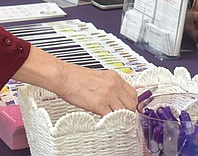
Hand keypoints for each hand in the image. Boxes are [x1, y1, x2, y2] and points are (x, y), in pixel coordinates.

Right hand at [13, 47, 136, 115]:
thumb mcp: (99, 76)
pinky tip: (104, 117)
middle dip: (128, 110)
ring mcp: (107, 94)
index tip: (128, 107)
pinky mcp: (99, 104)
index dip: (131, 102)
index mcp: (114, 77)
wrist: (64, 77)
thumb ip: (110, 85)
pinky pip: (111, 117)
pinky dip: (109, 119)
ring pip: (123, 111)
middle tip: (121, 114)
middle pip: (131, 103)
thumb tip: (117, 97)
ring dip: (119, 116)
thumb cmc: (76, 77)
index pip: (133, 93)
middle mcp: (113, 85)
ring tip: (111, 116)